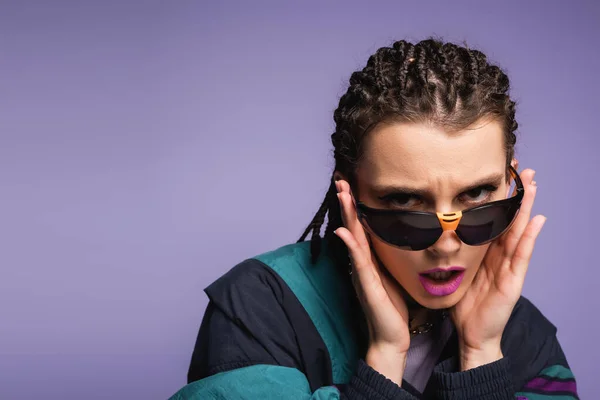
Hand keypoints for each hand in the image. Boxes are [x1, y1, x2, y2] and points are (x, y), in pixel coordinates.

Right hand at [333, 179, 409, 384]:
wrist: (391, 337)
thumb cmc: (396, 307)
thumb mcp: (398, 275)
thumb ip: (398, 256)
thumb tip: (411, 237)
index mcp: (372, 259)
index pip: (364, 225)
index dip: (358, 205)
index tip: (354, 182)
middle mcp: (363, 262)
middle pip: (354, 226)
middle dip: (348, 202)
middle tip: (341, 178)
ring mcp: (362, 272)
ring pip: (353, 238)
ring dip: (346, 215)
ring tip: (341, 194)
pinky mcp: (366, 285)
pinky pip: (357, 261)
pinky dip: (349, 245)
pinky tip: (343, 231)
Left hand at [451, 169, 545, 370]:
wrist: (471, 333)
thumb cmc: (464, 303)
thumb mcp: (456, 271)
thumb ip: (453, 252)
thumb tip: (433, 231)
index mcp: (486, 253)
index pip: (494, 219)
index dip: (498, 198)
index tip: (499, 174)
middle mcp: (500, 256)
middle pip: (511, 220)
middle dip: (518, 194)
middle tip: (523, 168)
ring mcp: (509, 268)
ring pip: (519, 231)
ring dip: (526, 207)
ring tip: (533, 184)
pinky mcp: (513, 282)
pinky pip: (522, 256)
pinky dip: (529, 237)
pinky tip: (537, 220)